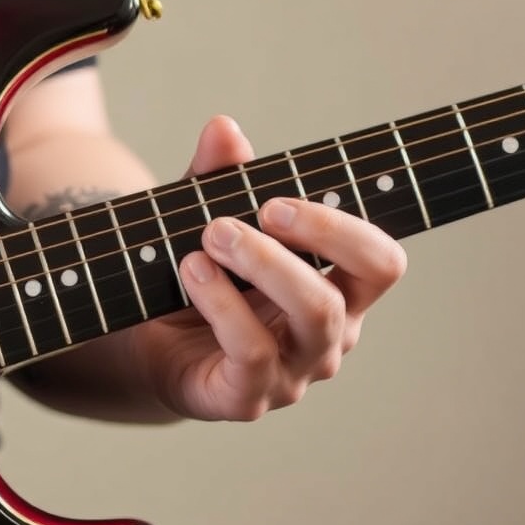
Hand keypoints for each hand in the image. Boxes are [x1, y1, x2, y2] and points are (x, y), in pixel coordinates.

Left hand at [128, 116, 406, 420]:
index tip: (279, 200)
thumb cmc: (195, 277)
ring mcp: (293, 372)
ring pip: (313, 318)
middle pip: (351, 286)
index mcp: (335, 291)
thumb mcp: (201, 216)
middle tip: (238, 214)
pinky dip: (222, 305)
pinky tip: (192, 273)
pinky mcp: (248, 397)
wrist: (144, 343)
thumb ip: (216, 176)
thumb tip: (223, 127)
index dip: (343, 227)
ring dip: (262, 264)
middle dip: (306, 236)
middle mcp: (325, 336)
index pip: (380, 262)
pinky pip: (253, 354)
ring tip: (209, 237)